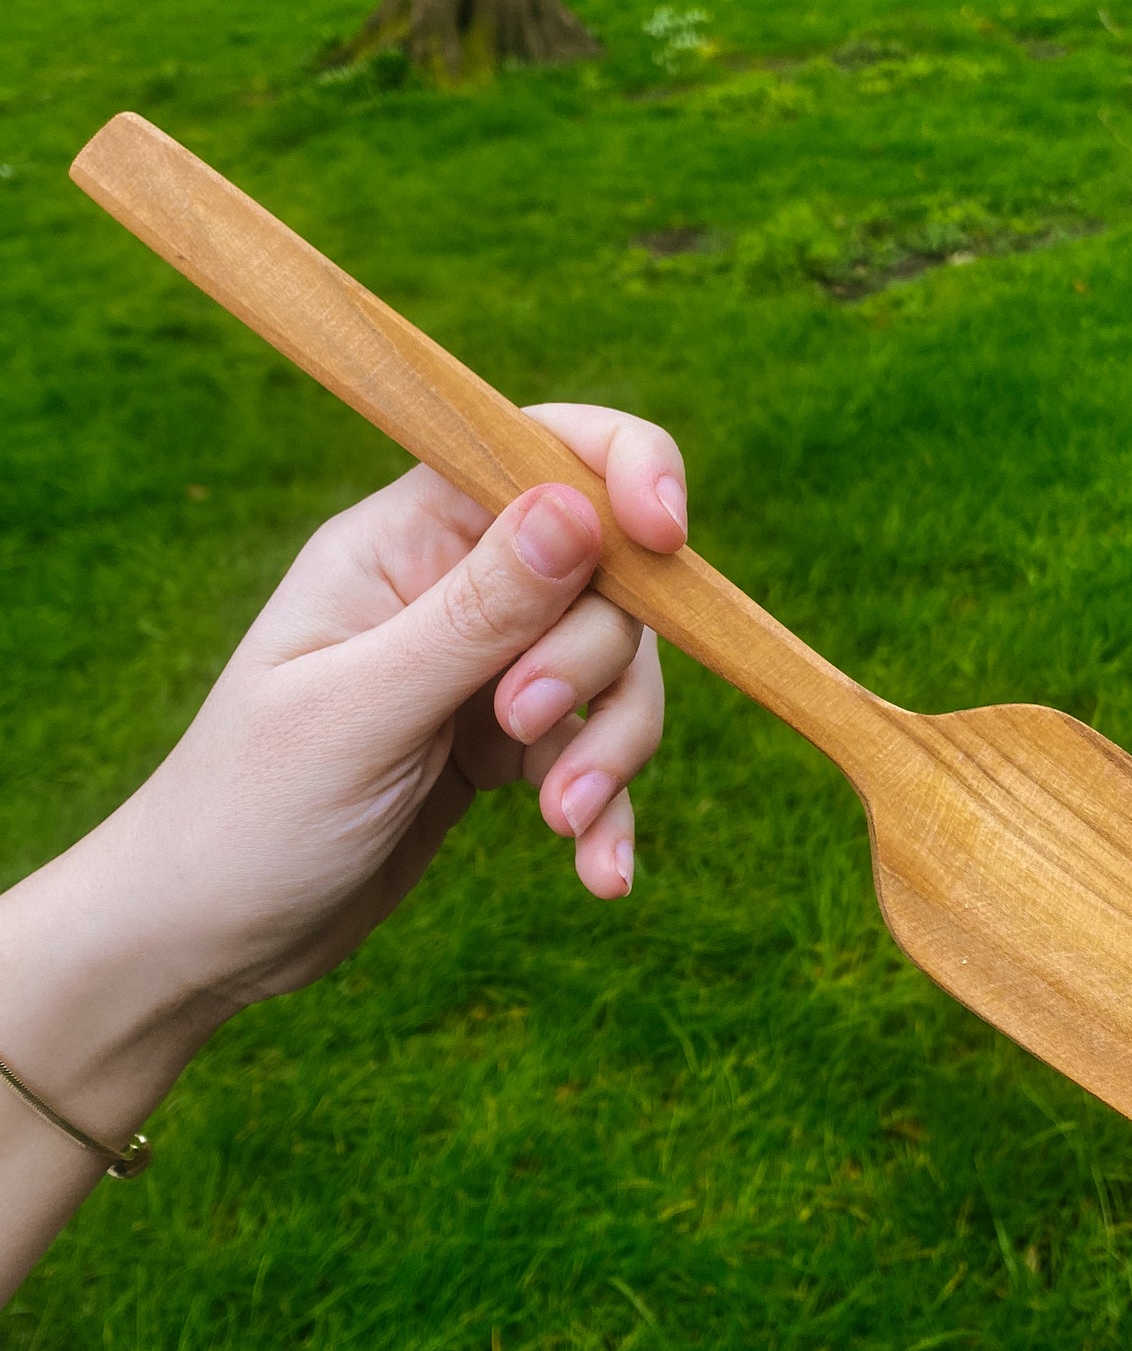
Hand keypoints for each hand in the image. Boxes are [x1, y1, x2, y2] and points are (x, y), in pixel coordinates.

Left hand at [112, 403, 686, 1013]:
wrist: (211, 937)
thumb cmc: (250, 813)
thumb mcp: (362, 711)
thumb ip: (476, 613)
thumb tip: (577, 510)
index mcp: (399, 542)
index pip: (531, 452)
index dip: (618, 470)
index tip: (663, 536)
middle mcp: (451, 588)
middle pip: (600, 573)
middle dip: (590, 657)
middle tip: (520, 724)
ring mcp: (484, 664)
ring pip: (613, 664)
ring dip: (612, 744)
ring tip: (566, 823)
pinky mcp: (506, 742)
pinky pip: (594, 747)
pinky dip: (609, 805)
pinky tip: (601, 874)